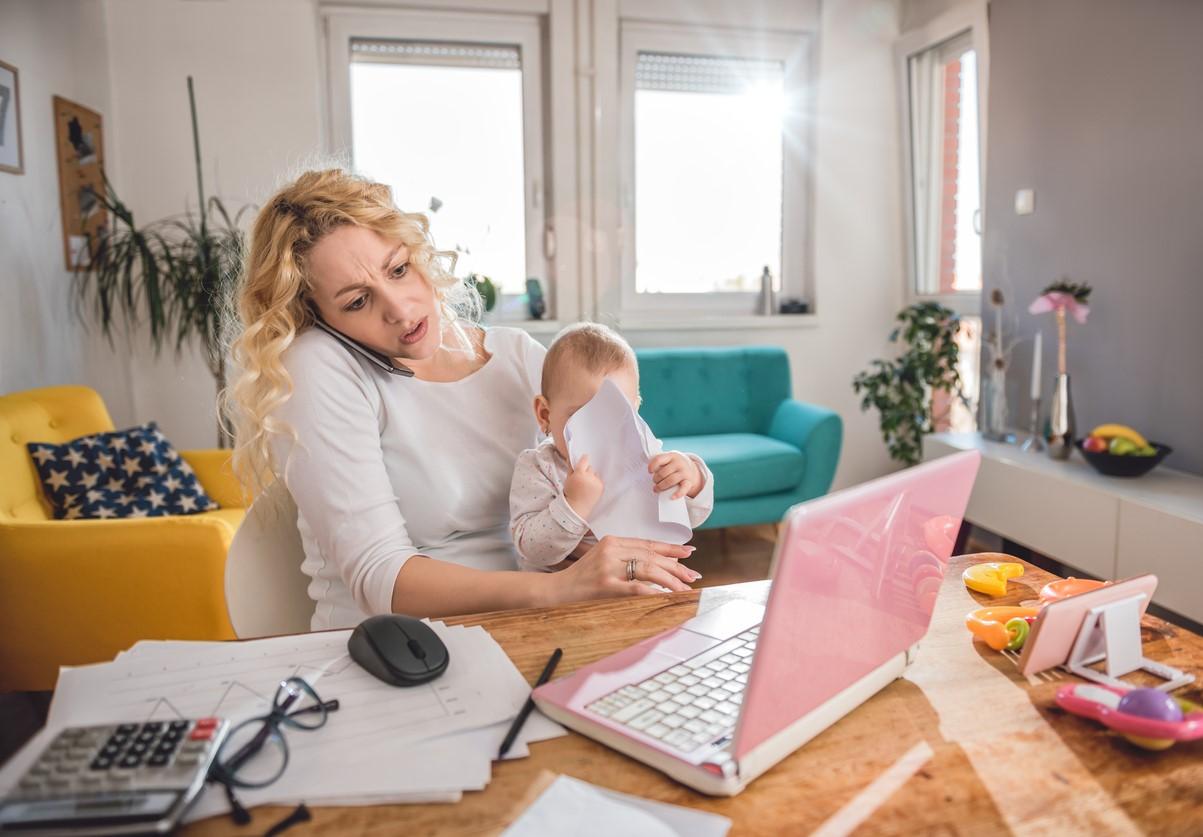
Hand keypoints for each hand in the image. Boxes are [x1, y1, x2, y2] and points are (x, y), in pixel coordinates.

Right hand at [550, 536, 699, 602]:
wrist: (557, 589)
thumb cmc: (582, 577)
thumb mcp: (603, 559)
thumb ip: (625, 557)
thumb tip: (657, 565)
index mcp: (612, 541)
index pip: (648, 544)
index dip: (670, 548)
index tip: (688, 552)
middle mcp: (611, 550)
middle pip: (651, 556)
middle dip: (675, 566)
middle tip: (692, 575)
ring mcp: (608, 567)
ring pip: (648, 569)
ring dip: (670, 580)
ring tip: (684, 588)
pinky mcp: (605, 585)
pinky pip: (636, 587)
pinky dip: (653, 591)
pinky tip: (665, 596)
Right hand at [564, 454, 604, 519]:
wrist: (577, 507)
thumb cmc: (570, 493)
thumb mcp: (568, 479)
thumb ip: (570, 467)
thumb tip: (571, 457)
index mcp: (579, 474)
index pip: (585, 460)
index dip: (584, 459)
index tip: (584, 458)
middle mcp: (589, 477)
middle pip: (590, 468)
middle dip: (586, 471)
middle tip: (581, 479)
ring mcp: (596, 482)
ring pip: (595, 474)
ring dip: (592, 477)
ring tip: (586, 485)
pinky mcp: (601, 487)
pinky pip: (599, 480)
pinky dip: (595, 483)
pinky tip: (590, 489)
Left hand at [648, 452, 703, 499]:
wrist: (690, 468)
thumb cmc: (674, 465)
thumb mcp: (668, 460)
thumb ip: (660, 464)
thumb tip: (650, 472)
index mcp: (671, 456)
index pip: (659, 459)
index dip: (652, 466)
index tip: (650, 472)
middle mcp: (679, 463)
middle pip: (663, 472)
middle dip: (656, 479)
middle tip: (655, 482)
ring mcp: (684, 472)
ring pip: (671, 480)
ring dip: (661, 486)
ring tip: (657, 489)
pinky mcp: (689, 481)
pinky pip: (683, 489)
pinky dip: (678, 494)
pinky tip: (672, 497)